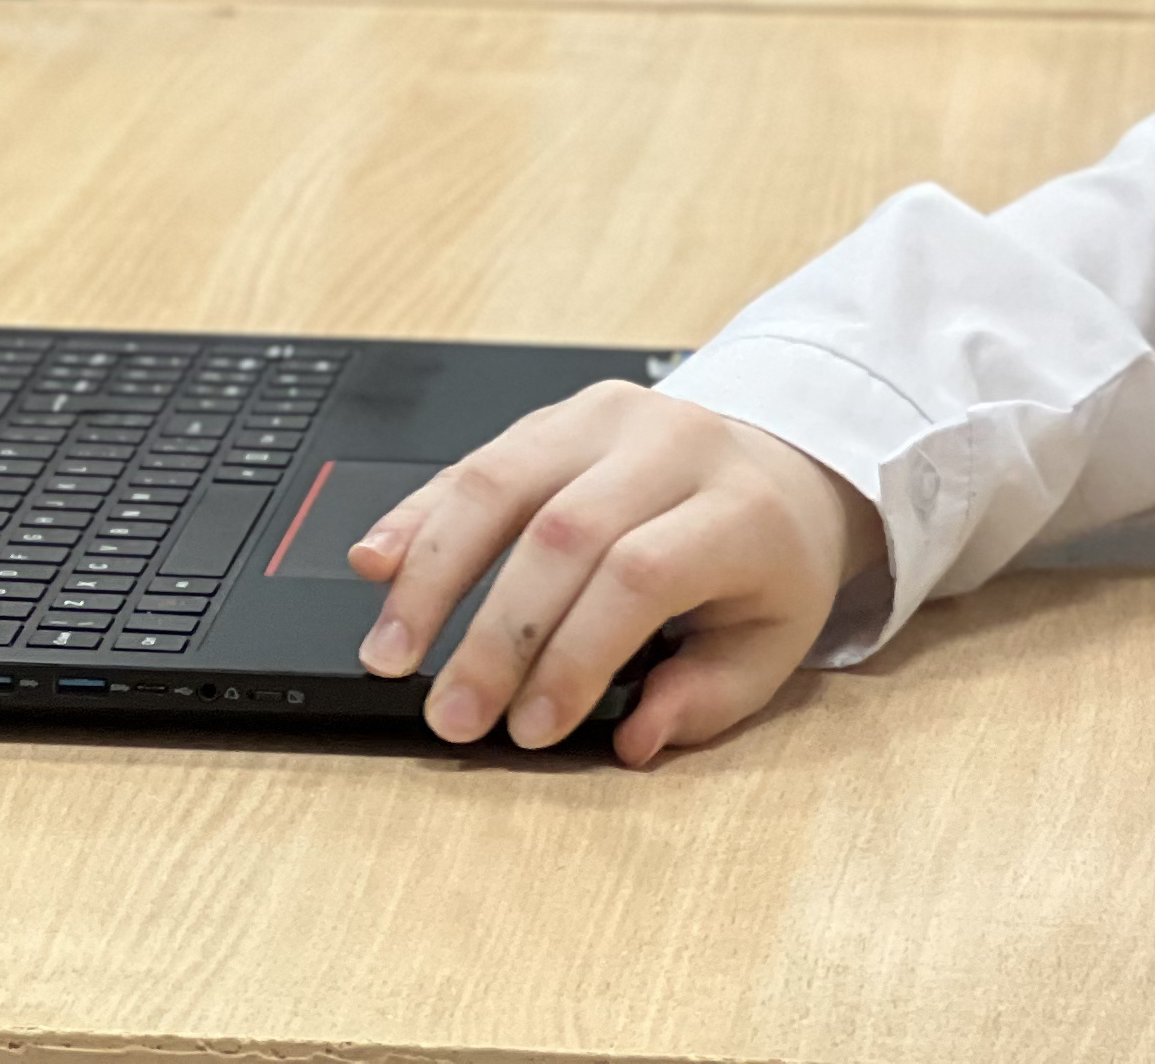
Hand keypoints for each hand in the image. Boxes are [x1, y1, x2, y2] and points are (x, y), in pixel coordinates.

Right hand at [348, 379, 866, 766]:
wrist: (777, 462)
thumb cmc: (767, 566)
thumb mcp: (773, 644)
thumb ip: (708, 698)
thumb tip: (633, 739)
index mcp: (737, 506)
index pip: (641, 574)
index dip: (575, 653)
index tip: (531, 728)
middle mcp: (668, 443)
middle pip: (560, 531)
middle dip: (493, 634)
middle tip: (451, 713)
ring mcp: (603, 416)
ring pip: (500, 481)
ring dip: (432, 573)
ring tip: (390, 652)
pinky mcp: (554, 414)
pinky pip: (475, 459)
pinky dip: (419, 515)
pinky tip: (378, 562)